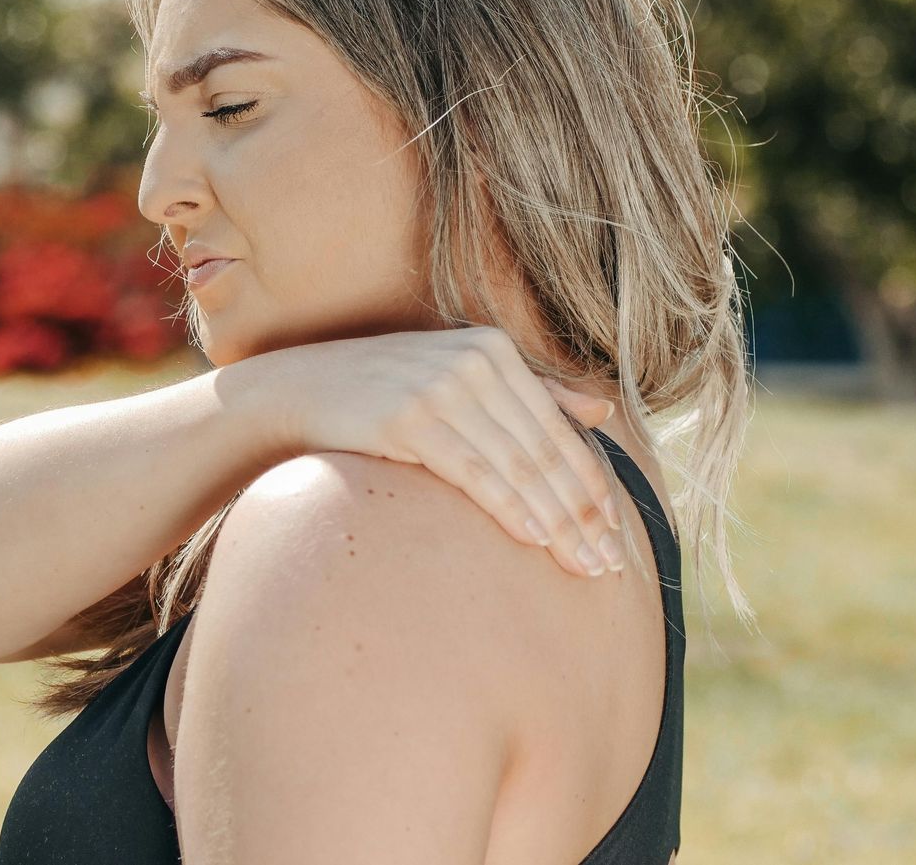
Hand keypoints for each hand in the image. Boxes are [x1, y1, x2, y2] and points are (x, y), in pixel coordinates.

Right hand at [264, 326, 627, 577]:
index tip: (617, 535)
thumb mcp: (457, 376)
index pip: (559, 430)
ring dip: (555, 522)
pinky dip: (508, 507)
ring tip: (581, 565)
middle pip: (544, 452)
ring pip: (517, 466)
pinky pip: (473, 471)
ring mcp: (440, 388)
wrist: (299, 389)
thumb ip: (531, 391)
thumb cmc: (382, 391)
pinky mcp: (408, 417)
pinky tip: (533, 539)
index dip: (592, 486)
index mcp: (493, 349)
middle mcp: (473, 362)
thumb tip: (601, 409)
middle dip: (582, 515)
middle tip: (609, 565)